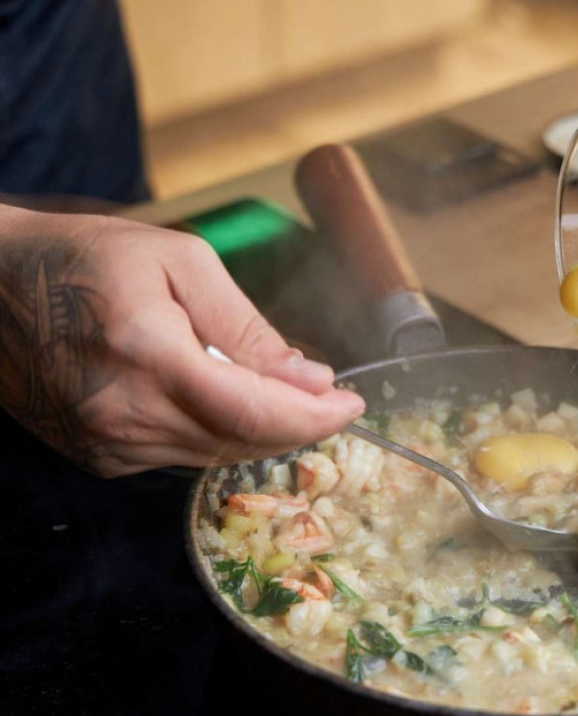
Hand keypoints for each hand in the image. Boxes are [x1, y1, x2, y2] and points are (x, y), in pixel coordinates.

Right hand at [0, 205, 364, 475]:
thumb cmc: (86, 258)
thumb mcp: (179, 262)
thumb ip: (247, 326)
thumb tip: (309, 377)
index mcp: (149, 356)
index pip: (254, 413)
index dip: (313, 417)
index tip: (352, 404)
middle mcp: (125, 415)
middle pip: (240, 442)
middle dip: (297, 425)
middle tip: (330, 400)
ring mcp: (106, 444)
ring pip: (212, 456)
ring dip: (259, 432)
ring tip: (285, 398)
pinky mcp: (97, 457)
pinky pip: (178, 456)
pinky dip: (214, 435)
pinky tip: (224, 403)